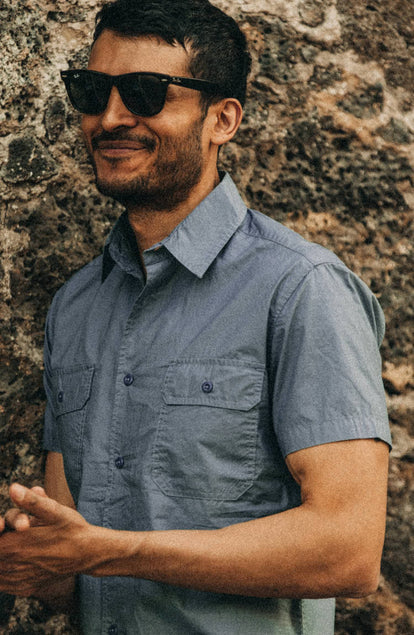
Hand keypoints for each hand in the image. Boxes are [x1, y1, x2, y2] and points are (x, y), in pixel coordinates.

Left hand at [0, 483, 93, 598]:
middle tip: (11, 528)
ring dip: (3, 557)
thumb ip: (30, 501)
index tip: (3, 524)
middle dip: (2, 540)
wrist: (88, 553)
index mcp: (14, 545)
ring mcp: (17, 580)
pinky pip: (3, 584)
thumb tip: (13, 488)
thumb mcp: (54, 511)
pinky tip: (16, 561)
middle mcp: (12, 566)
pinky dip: (4, 572)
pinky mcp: (24, 589)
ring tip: (15, 545)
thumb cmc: (71, 529)